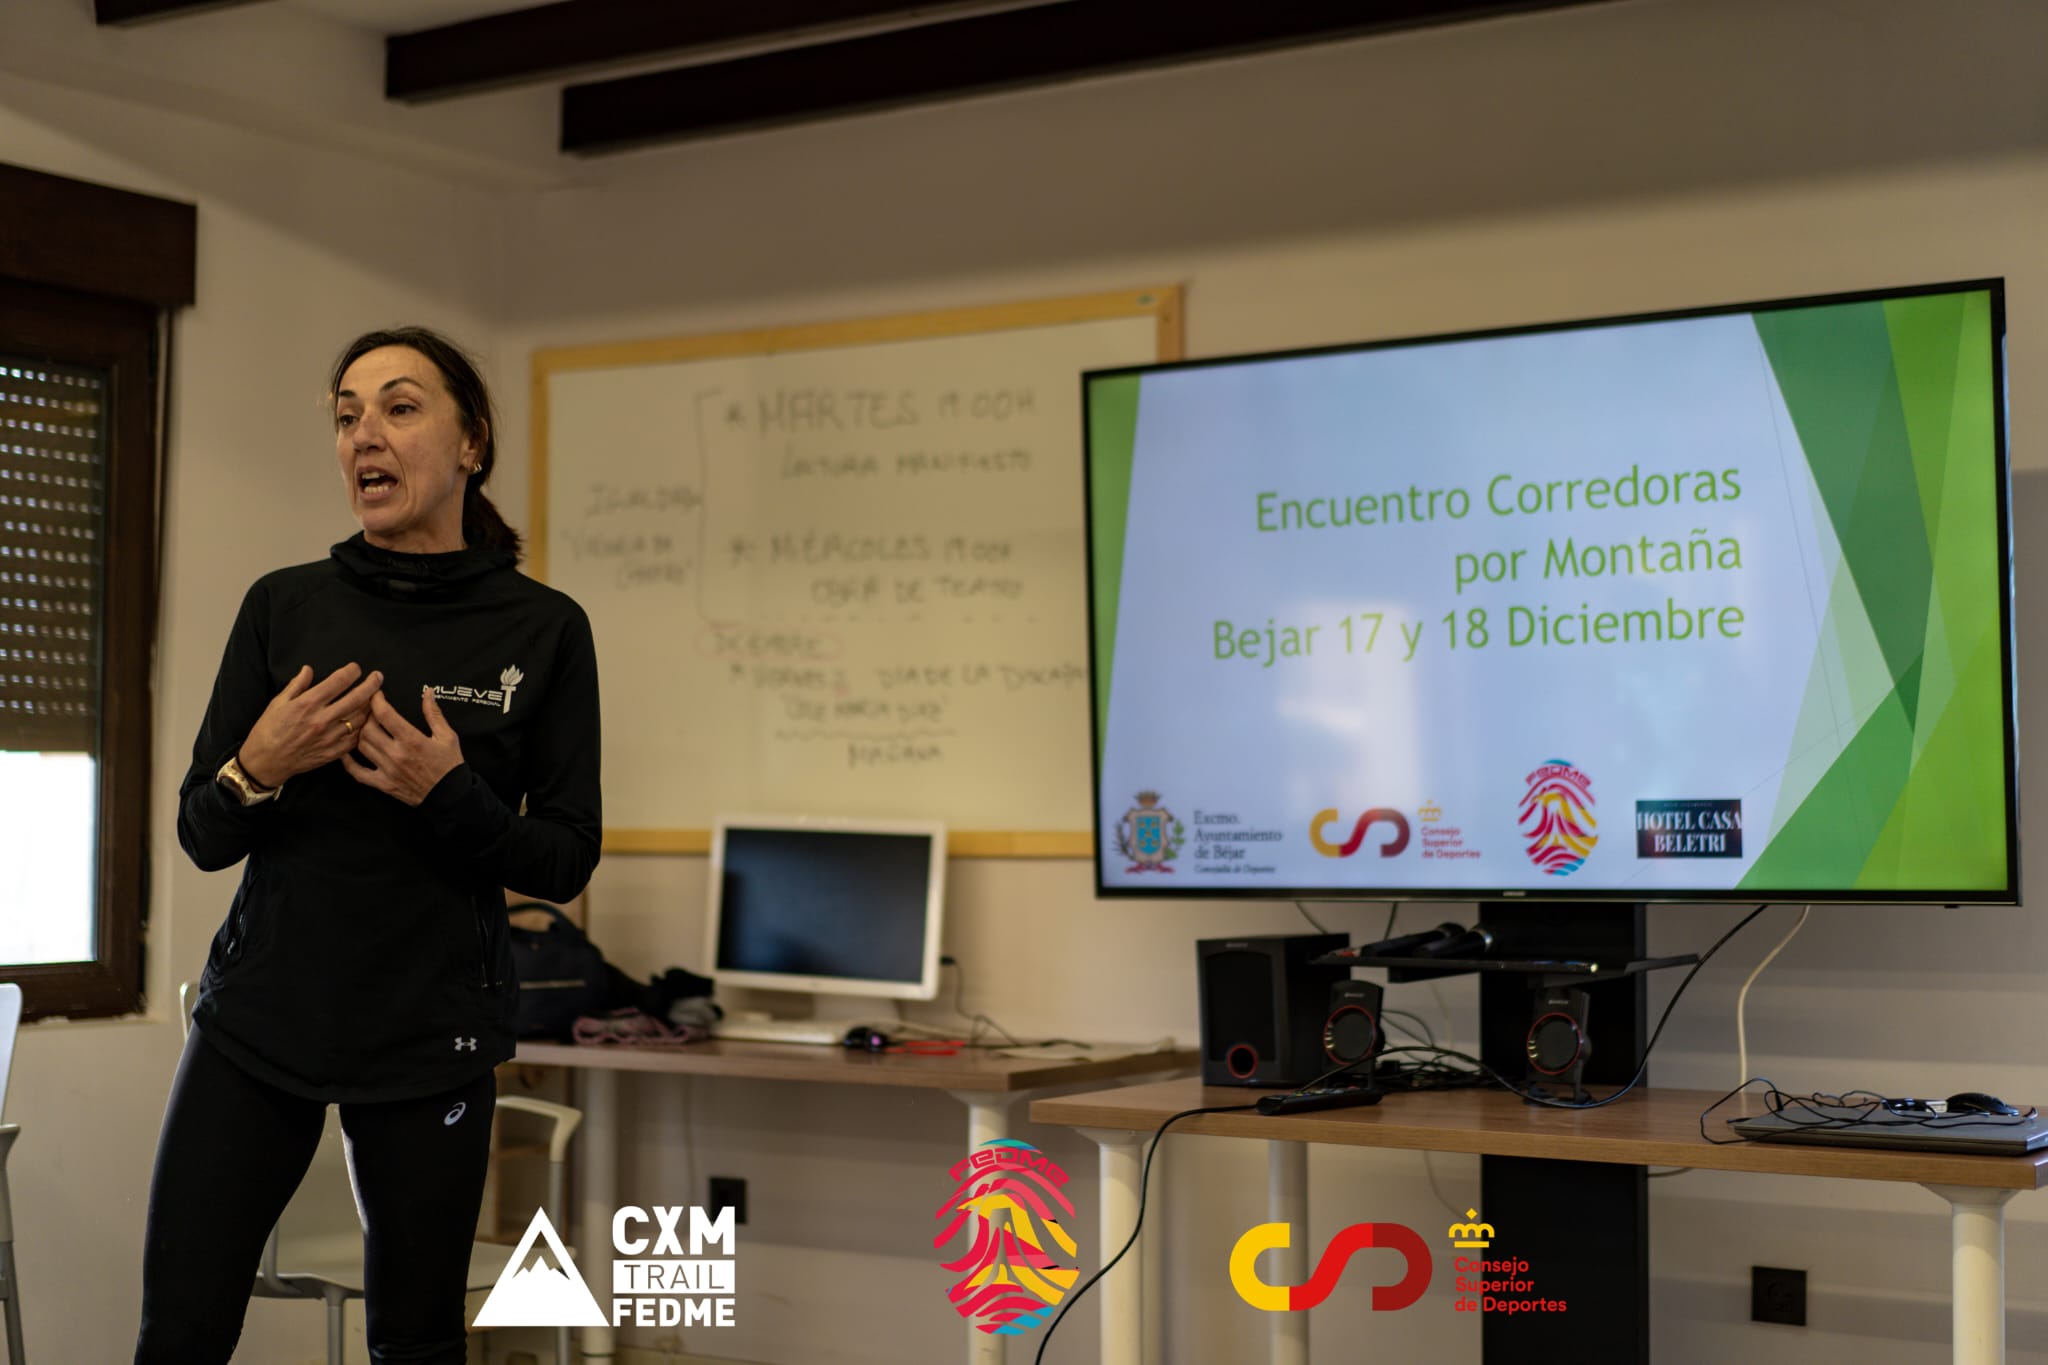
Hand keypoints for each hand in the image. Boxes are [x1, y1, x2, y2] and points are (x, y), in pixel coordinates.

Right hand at [239, 663, 383, 787]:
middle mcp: (322, 719)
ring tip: (374, 698)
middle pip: (357, 698)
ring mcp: (330, 737)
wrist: (266, 761)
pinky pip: (356, 738)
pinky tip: (366, 720)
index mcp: (308, 704)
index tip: (357, 669)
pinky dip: (363, 727)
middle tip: (378, 677)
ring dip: (370, 706)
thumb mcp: (278, 702)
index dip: (352, 672)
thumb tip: (308, 669)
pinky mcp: (333, 752)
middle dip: (371, 685)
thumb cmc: (269, 730)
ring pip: (361, 718)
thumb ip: (297, 685)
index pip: (338, 682)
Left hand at [342, 687, 465, 806]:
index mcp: (412, 740)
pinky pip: (358, 773)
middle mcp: (396, 754)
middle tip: (371, 711)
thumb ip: (434, 713)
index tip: (376, 694)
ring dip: (360, 734)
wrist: (450, 795)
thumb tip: (428, 692)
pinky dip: (348, 762)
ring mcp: (387, 770)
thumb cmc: (449, 765)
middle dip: (367, 715)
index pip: (385, 714)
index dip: (376, 700)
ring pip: (361, 746)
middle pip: (368, 729)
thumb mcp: (447, 736)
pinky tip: (346, 752)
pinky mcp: (383, 784)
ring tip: (365, 727)